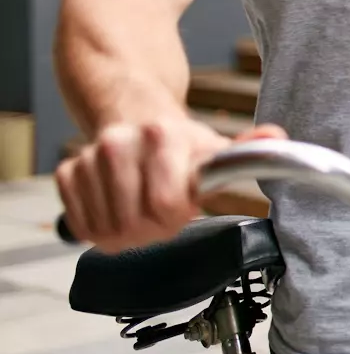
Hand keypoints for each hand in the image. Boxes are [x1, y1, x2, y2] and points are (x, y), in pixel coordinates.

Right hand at [55, 115, 286, 251]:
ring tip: (140, 211)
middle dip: (150, 230)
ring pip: (104, 229)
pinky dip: (97, 227)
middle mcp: (121, 143)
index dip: (175, 218)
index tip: (181, 209)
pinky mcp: (67, 173)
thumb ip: (245, 151)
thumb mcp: (214, 148)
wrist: (136, 120)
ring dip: (124, 232)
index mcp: (162, 136)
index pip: (166, 205)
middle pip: (133, 224)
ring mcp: (90, 157)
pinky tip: (116, 209)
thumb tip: (277, 136)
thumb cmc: (178, 144)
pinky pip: (79, 223)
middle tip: (160, 215)